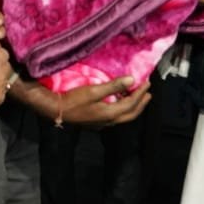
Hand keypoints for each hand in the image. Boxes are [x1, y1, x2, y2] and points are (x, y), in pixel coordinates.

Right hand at [11, 76, 150, 128]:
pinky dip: (122, 110)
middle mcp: (109, 121)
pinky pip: (115, 117)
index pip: (131, 103)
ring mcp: (102, 124)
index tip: (147, 83)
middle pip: (131, 114)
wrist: (56, 110)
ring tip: (136, 97)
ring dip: (132, 107)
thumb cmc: (73, 99)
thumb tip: (131, 80)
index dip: (140, 93)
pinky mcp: (96, 122)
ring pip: (124, 117)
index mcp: (111, 113)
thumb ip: (113, 86)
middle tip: (148, 94)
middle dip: (141, 104)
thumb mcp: (94, 90)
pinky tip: (118, 103)